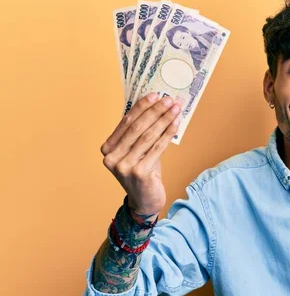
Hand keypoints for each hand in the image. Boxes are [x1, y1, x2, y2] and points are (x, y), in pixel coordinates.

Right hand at [101, 93, 180, 214]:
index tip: (155, 95)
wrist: (145, 201)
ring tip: (176, 108)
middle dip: (155, 111)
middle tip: (169, 99)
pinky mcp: (138, 173)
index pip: (126, 122)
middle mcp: (111, 157)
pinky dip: (168, 133)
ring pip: (148, 136)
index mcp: (108, 148)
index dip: (142, 107)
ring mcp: (123, 166)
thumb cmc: (144, 172)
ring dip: (164, 119)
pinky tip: (176, 123)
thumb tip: (157, 106)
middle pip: (137, 127)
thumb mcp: (139, 151)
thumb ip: (141, 133)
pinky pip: (157, 148)